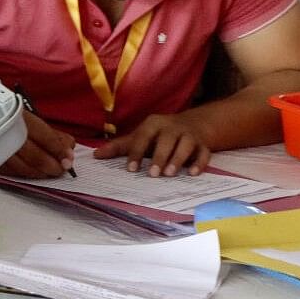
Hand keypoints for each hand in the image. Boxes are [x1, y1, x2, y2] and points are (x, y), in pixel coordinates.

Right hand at [0, 110, 75, 177]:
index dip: (59, 151)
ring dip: (38, 173)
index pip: (45, 137)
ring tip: (48, 172)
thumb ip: (56, 135)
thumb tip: (68, 150)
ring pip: (20, 166)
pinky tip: (32, 172)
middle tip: (60, 169)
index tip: (68, 160)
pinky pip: (8, 171)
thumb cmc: (13, 117)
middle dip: (51, 165)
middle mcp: (6, 129)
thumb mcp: (36, 120)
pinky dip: (23, 174)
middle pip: (33, 155)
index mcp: (20, 116)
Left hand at [94, 113, 211, 176]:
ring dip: (178, 159)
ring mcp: (189, 135)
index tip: (131, 169)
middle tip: (152, 174)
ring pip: (185, 146)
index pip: (143, 137)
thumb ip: (120, 147)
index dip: (136, 152)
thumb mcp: (141, 136)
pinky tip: (192, 173)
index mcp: (153, 124)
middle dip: (159, 157)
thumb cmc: (160, 134)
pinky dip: (199, 163)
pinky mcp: (203, 145)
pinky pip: (204, 153)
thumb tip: (96, 155)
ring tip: (169, 174)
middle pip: (166, 140)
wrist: (194, 124)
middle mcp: (172, 127)